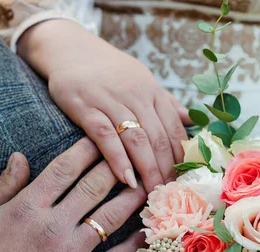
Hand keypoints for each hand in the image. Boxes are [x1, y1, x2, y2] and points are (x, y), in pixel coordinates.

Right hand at [0, 139, 145, 251]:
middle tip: (133, 156)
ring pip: (110, 217)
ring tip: (147, 184)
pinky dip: (134, 244)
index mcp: (27, 207)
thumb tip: (21, 156)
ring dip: (132, 198)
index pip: (65, 168)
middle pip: (94, 187)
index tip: (102, 140)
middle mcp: (53, 226)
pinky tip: (147, 230)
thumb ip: (4, 185)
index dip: (87, 150)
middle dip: (116, 167)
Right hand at [17, 19, 190, 192]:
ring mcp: (110, 101)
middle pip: (158, 138)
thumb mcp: (141, 79)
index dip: (181, 158)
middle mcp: (135, 95)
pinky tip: (126, 179)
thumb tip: (191, 121)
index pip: (173, 129)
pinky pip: (105, 136)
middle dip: (166, 170)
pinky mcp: (85, 107)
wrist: (68, 48)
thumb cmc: (108, 70)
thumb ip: (165, 102)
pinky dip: (117, 159)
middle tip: (170, 194)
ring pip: (136, 140)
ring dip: (147, 169)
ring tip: (152, 193)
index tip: (184, 181)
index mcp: (151, 91)